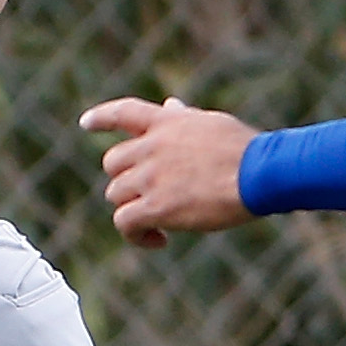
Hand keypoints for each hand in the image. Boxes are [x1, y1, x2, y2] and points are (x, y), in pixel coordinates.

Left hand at [79, 94, 256, 248]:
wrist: (260, 172)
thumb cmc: (247, 150)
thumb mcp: (211, 124)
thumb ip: (184, 118)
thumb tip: (171, 105)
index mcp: (166, 122)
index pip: (124, 112)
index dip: (102, 118)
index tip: (85, 123)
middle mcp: (152, 146)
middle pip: (113, 163)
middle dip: (127, 180)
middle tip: (149, 197)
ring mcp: (151, 176)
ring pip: (116, 194)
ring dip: (133, 209)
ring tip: (159, 224)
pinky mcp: (157, 207)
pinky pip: (125, 223)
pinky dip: (136, 235)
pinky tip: (159, 240)